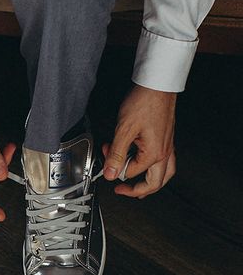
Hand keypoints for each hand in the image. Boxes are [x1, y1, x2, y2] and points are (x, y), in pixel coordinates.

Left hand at [103, 84, 176, 198]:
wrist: (157, 84)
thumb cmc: (145, 102)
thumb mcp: (124, 130)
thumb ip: (116, 154)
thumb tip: (110, 173)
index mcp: (154, 153)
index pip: (132, 172)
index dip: (115, 169)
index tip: (106, 161)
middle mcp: (164, 151)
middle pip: (156, 182)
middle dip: (137, 190)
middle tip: (122, 191)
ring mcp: (167, 145)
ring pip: (164, 173)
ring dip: (150, 182)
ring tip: (137, 187)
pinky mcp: (166, 139)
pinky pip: (164, 161)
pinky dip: (153, 168)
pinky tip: (144, 164)